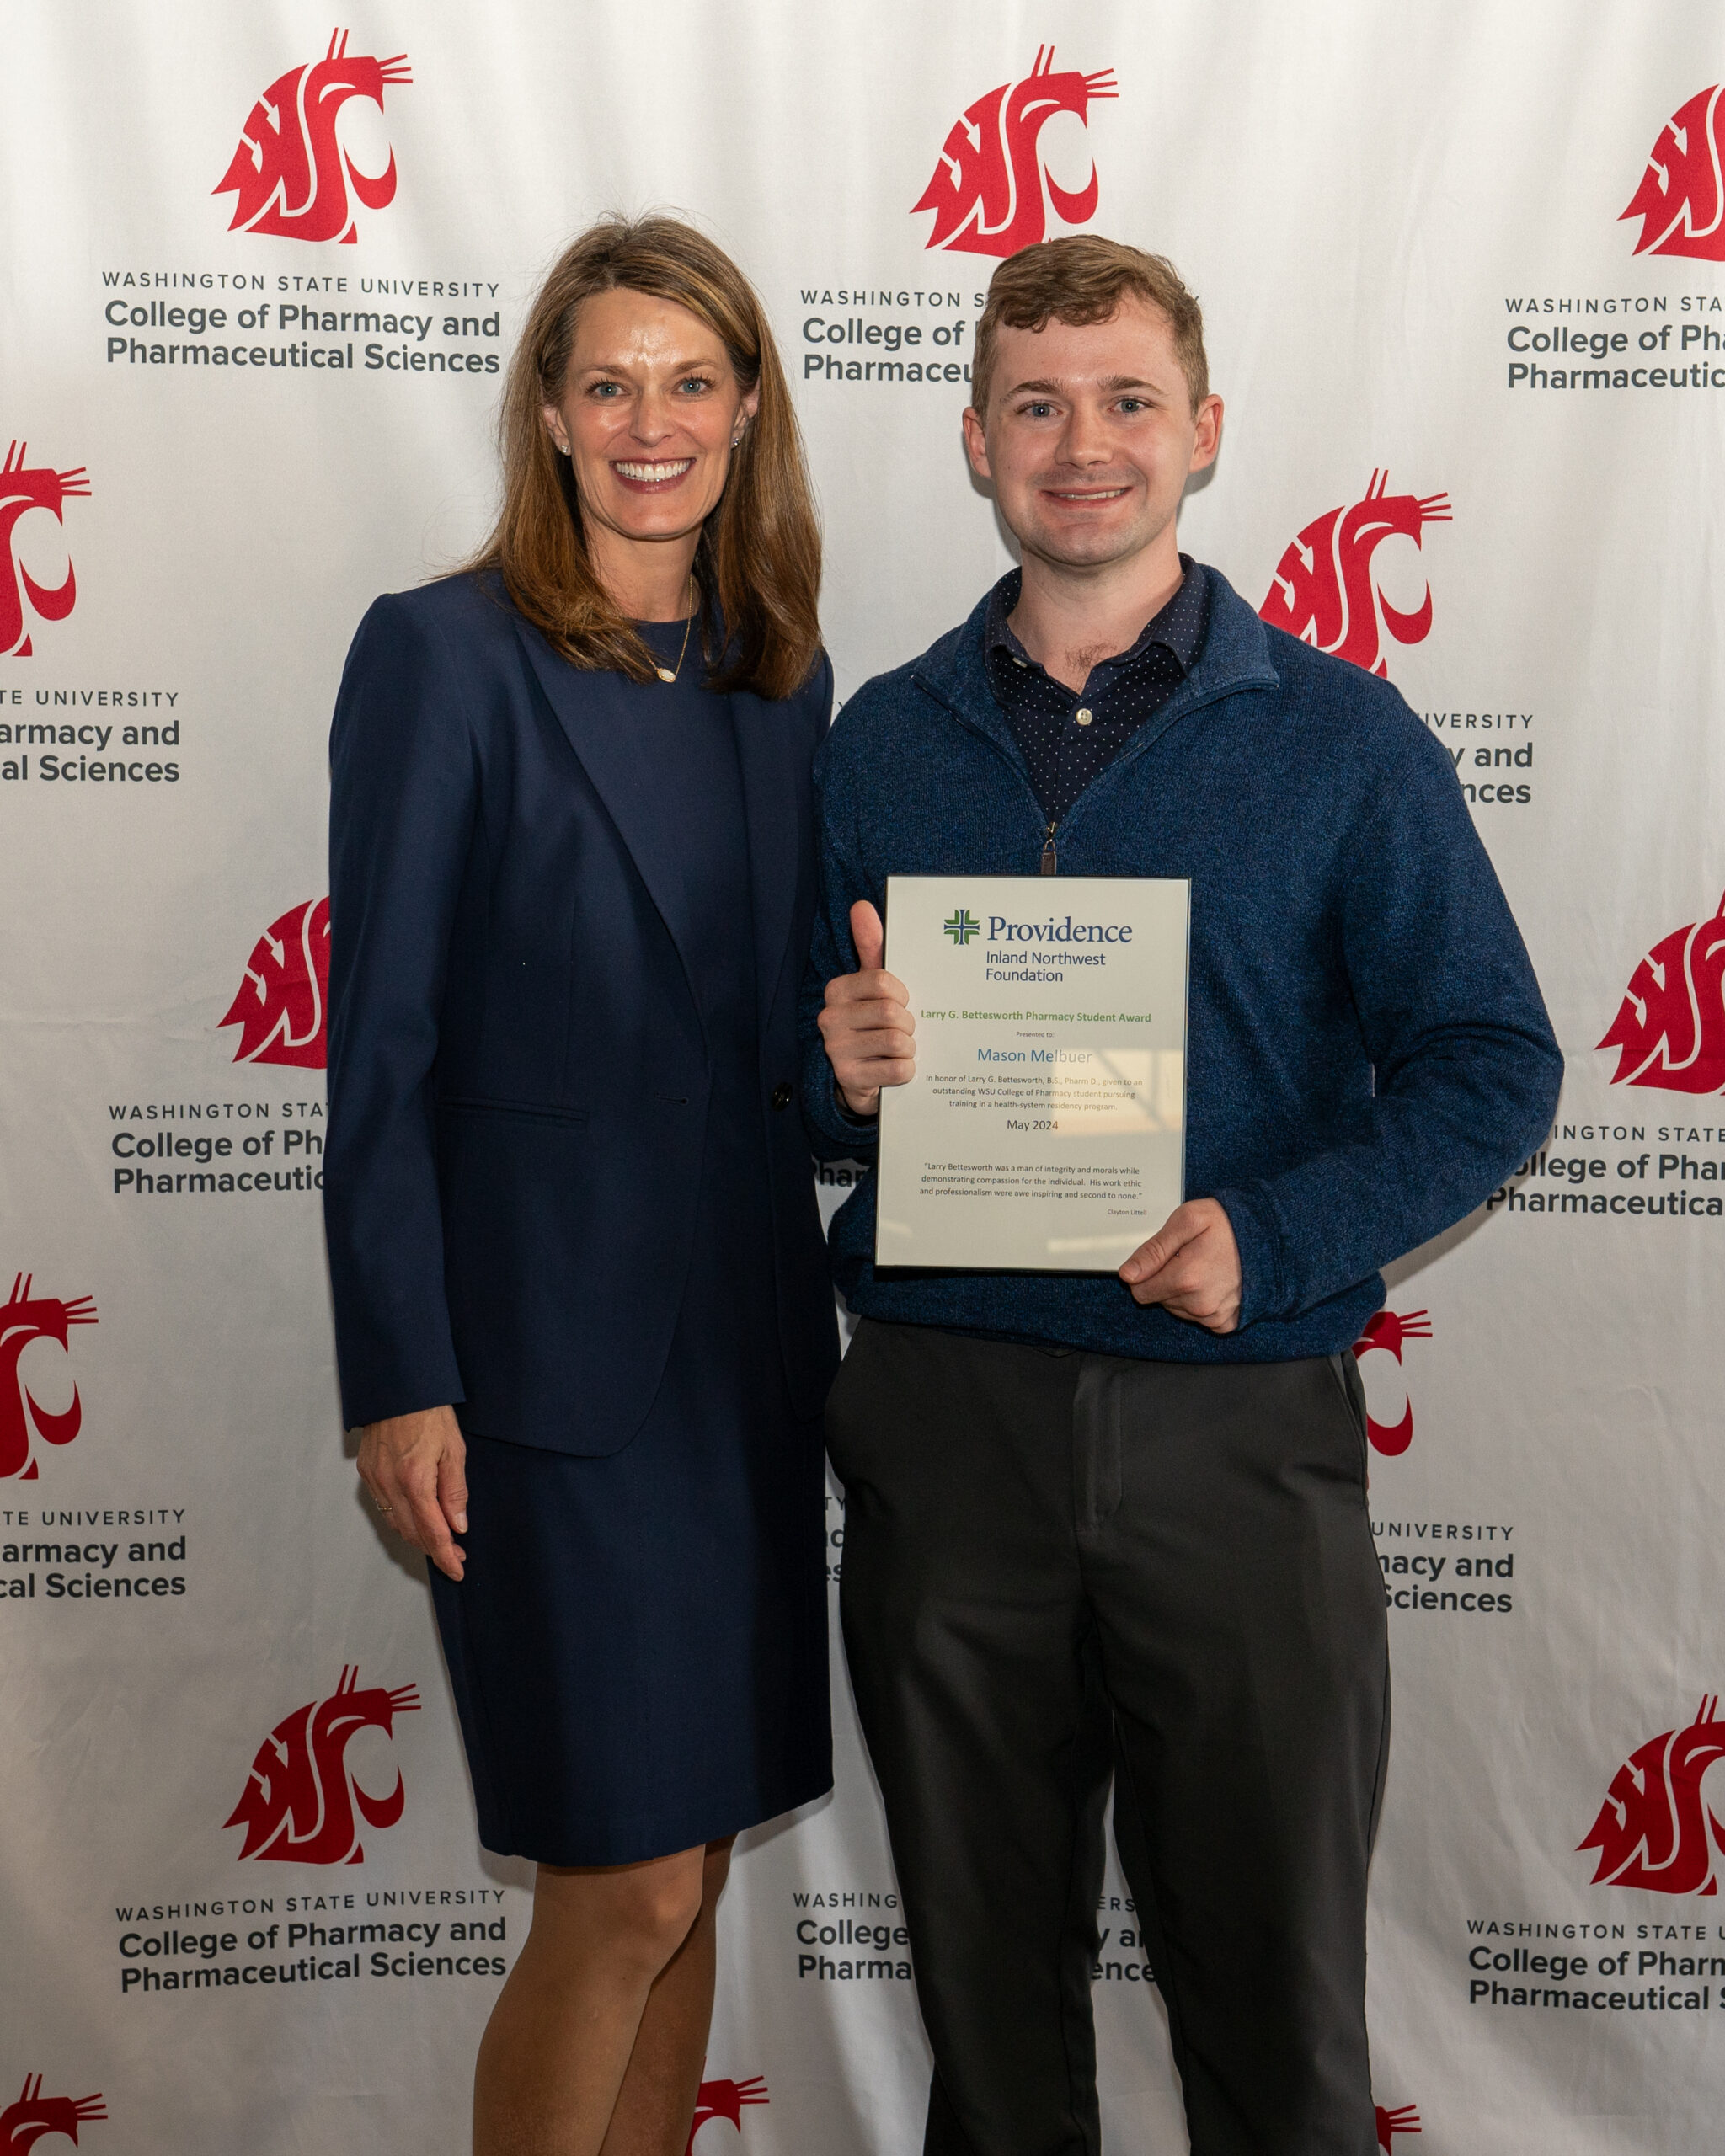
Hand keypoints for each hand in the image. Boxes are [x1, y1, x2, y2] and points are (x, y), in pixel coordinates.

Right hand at [357, 1405, 467, 1580]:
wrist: (398, 1388)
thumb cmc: (430, 1413)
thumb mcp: (454, 1449)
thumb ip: (455, 1490)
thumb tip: (458, 1525)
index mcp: (415, 1479)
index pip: (432, 1531)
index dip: (445, 1555)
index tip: (456, 1569)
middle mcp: (390, 1484)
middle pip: (412, 1533)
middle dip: (434, 1548)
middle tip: (455, 1554)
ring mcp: (374, 1479)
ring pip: (396, 1523)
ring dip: (417, 1536)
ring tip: (440, 1538)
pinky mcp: (366, 1472)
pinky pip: (384, 1507)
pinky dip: (401, 1518)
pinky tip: (417, 1517)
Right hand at [817, 899, 915, 1118]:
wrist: (863, 1077)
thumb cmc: (874, 1023)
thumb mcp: (874, 985)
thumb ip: (871, 946)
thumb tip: (861, 906)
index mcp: (837, 990)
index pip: (883, 981)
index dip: (903, 994)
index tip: (902, 1002)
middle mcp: (830, 1018)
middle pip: (892, 1013)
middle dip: (910, 1024)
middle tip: (905, 1031)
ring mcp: (836, 1050)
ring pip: (898, 1042)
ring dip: (910, 1049)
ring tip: (900, 1050)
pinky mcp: (849, 1079)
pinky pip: (897, 1070)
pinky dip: (907, 1071)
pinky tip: (897, 1069)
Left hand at [1118, 1200, 1241, 1332]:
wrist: (1269, 1235)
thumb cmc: (1228, 1223)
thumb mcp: (1187, 1220)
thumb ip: (1153, 1249)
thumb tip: (1127, 1274)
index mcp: (1186, 1278)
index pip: (1139, 1290)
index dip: (1146, 1272)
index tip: (1163, 1256)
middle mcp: (1200, 1304)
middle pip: (1158, 1299)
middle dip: (1166, 1279)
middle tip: (1189, 1256)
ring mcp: (1214, 1317)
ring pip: (1177, 1309)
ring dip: (1183, 1291)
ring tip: (1205, 1266)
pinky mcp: (1225, 1323)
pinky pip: (1198, 1318)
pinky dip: (1201, 1302)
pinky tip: (1214, 1282)